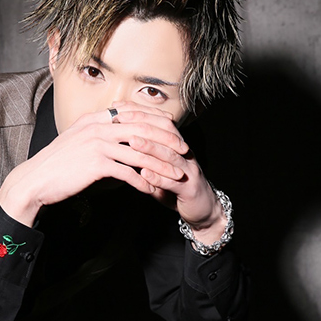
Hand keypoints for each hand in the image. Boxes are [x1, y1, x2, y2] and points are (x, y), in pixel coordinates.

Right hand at [0, 102, 189, 226]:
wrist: (35, 180)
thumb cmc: (56, 165)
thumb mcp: (76, 141)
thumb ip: (96, 134)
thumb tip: (115, 136)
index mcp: (94, 119)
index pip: (133, 113)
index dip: (157, 119)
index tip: (174, 128)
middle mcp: (97, 127)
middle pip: (142, 129)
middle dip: (167, 140)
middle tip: (184, 150)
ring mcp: (96, 144)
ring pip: (140, 152)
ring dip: (161, 165)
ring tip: (176, 174)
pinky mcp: (95, 164)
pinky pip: (127, 172)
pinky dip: (143, 182)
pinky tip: (152, 189)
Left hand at [112, 101, 226, 245]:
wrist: (203, 210)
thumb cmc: (176, 189)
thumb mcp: (160, 170)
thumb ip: (143, 159)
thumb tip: (119, 146)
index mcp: (176, 146)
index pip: (159, 123)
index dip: (140, 115)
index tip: (118, 111)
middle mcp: (185, 155)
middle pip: (165, 133)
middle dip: (141, 125)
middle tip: (121, 120)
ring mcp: (189, 171)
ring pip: (169, 155)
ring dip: (149, 148)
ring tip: (131, 142)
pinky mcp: (190, 190)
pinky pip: (174, 182)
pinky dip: (158, 177)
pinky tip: (144, 174)